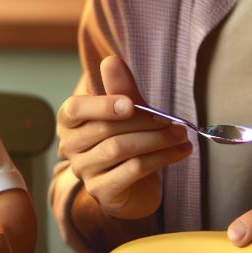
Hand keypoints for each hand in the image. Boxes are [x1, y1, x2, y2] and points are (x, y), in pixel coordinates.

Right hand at [56, 56, 191, 220]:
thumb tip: (111, 60)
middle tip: (174, 120)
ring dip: (156, 140)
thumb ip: (120, 88)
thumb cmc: (128, 140)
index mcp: (70, 121)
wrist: (135, 185)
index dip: (102, 105)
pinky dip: (161, 159)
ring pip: (120, 149)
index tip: (131, 104)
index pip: (74, 109)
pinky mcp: (102, 192)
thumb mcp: (128, 111)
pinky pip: (132, 171)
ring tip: (181, 134)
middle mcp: (70, 147)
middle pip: (105, 130)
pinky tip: (181, 152)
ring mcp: (84, 171)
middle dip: (144, 122)